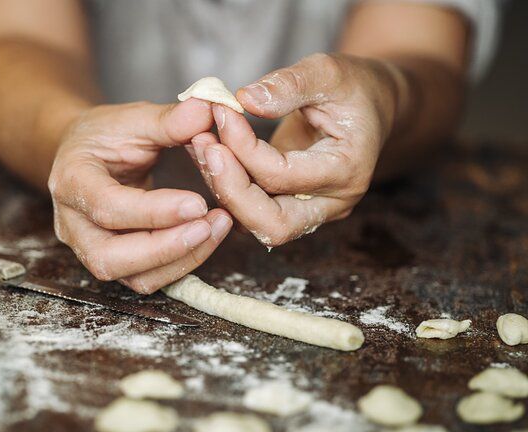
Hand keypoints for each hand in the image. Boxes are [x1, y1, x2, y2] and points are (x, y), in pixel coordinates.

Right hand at [49, 99, 232, 292]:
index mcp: (72, 181)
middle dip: (165, 248)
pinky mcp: (116, 262)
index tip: (198, 202)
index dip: (153, 211)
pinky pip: (148, 279)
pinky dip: (181, 264)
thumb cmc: (106, 136)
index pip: (107, 208)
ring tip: (218, 227)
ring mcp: (91, 249)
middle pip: (110, 258)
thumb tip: (207, 108)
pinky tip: (207, 237)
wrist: (87, 155)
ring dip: (180, 260)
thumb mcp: (133, 118)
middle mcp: (73, 224)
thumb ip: (168, 119)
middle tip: (209, 224)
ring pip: (132, 278)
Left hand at [190, 53, 400, 246]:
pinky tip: (208, 153)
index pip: (283, 175)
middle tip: (202, 146)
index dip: (243, 147)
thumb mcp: (328, 71)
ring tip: (199, 145)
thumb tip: (245, 100)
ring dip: (222, 189)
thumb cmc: (352, 87)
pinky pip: (250, 212)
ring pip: (255, 224)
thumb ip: (289, 84)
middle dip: (229, 189)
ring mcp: (310, 212)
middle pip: (272, 224)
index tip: (221, 112)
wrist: (367, 106)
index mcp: (348, 171)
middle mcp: (331, 203)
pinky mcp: (289, 208)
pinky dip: (225, 187)